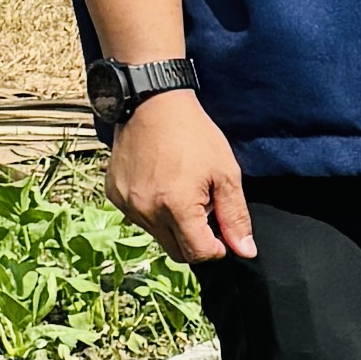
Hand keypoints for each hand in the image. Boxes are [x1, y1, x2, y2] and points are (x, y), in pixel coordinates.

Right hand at [108, 91, 254, 263]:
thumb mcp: (226, 173)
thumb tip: (245, 251)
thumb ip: (235, 216)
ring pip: (158, 236)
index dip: (218, 249)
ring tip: (185, 192)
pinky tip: (164, 185)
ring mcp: (126, 205)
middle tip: (207, 211)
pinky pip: (139, 218)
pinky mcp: (114, 196)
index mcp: (176, 207)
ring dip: (175, 227)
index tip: (225, 233)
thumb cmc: (194, 136)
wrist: (153, 105)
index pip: (198, 254)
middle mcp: (146, 212)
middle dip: (197, 241)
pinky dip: (155, 212)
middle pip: (177, 252)